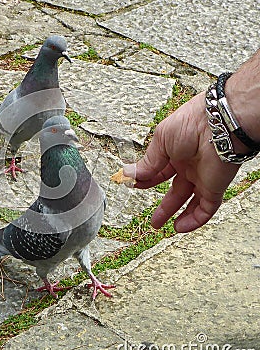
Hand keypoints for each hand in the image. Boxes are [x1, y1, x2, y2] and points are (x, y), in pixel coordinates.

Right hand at [124, 92, 240, 232]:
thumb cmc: (191, 122)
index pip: (160, 171)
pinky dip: (194, 220)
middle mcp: (189, 165)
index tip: (136, 186)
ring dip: (177, 215)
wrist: (218, 124)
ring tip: (163, 226)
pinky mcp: (214, 187)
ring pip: (190, 201)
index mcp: (175, 151)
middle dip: (164, 204)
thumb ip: (148, 162)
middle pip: (175, 190)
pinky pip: (206, 208)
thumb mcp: (160, 141)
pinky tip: (180, 227)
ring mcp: (202, 177)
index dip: (147, 180)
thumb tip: (130, 173)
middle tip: (153, 216)